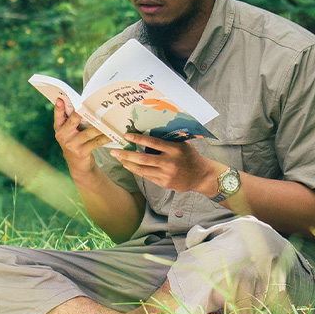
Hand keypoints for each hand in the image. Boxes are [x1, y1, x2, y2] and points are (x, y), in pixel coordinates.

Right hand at [53, 98, 110, 180]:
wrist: (78, 165)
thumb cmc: (75, 142)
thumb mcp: (69, 132)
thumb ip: (71, 119)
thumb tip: (82, 102)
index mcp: (59, 128)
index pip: (58, 115)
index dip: (58, 107)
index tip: (60, 98)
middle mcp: (63, 135)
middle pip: (74, 119)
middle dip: (83, 112)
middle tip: (92, 104)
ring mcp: (72, 144)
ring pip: (89, 132)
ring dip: (100, 126)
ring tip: (109, 120)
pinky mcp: (81, 152)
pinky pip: (96, 142)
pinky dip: (105, 138)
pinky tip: (112, 134)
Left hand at [109, 133, 223, 195]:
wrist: (201, 176)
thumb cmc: (190, 156)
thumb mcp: (182, 144)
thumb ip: (168, 139)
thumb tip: (149, 130)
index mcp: (174, 149)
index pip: (153, 143)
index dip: (138, 139)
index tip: (126, 135)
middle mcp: (169, 162)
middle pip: (143, 159)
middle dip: (126, 154)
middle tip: (113, 151)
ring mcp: (166, 174)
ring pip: (142, 169)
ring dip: (128, 163)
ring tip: (117, 158)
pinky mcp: (164, 183)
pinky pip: (146, 176)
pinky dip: (135, 170)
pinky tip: (128, 165)